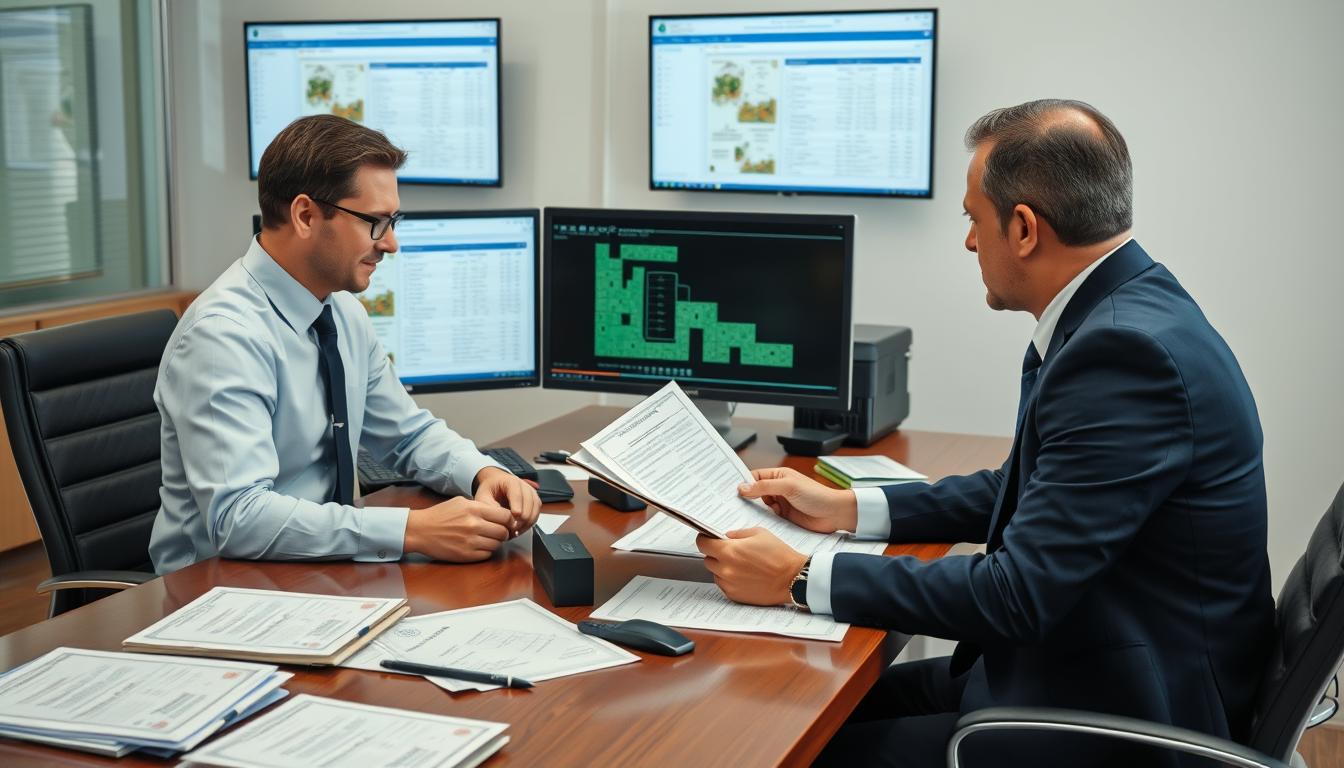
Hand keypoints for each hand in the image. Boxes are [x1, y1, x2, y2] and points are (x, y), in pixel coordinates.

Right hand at [404, 497, 513, 561]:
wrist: (420, 530)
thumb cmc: (439, 515)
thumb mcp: (461, 502)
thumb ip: (481, 506)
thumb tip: (500, 513)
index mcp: (474, 509)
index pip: (506, 516)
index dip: (509, 520)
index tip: (507, 522)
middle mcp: (474, 525)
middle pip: (503, 532)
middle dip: (503, 532)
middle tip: (497, 531)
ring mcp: (470, 542)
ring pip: (497, 544)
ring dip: (495, 542)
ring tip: (486, 538)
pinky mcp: (466, 555)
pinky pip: (487, 554)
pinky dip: (486, 551)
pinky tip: (478, 545)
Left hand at [473, 467, 540, 537]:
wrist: (495, 486)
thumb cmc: (490, 490)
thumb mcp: (483, 497)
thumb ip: (490, 507)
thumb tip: (501, 518)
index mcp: (510, 481)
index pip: (517, 493)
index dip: (517, 505)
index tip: (515, 516)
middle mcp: (523, 485)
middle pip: (530, 501)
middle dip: (523, 517)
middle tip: (514, 529)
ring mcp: (530, 492)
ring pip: (535, 507)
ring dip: (528, 521)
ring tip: (517, 531)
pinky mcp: (533, 500)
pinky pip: (537, 512)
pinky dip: (530, 522)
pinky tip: (521, 529)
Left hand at [696, 528, 808, 605]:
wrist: (792, 578)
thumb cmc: (779, 555)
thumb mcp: (759, 533)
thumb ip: (738, 534)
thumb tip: (726, 537)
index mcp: (729, 551)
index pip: (703, 544)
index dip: (704, 539)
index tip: (707, 538)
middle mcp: (726, 569)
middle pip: (708, 560)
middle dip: (716, 554)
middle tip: (730, 552)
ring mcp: (729, 584)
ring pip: (716, 574)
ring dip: (723, 568)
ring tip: (741, 566)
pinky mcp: (735, 596)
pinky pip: (724, 585)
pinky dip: (730, 580)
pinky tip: (745, 576)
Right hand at [738, 467, 857, 533]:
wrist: (834, 514)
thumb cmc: (816, 495)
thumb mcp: (788, 486)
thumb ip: (764, 486)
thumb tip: (743, 487)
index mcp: (778, 476)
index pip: (754, 476)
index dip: (742, 482)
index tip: (728, 490)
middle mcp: (778, 489)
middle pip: (754, 492)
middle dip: (744, 498)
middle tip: (728, 505)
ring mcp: (780, 504)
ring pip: (759, 507)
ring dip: (752, 511)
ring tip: (737, 516)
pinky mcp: (783, 518)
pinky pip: (767, 518)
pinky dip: (761, 521)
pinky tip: (753, 525)